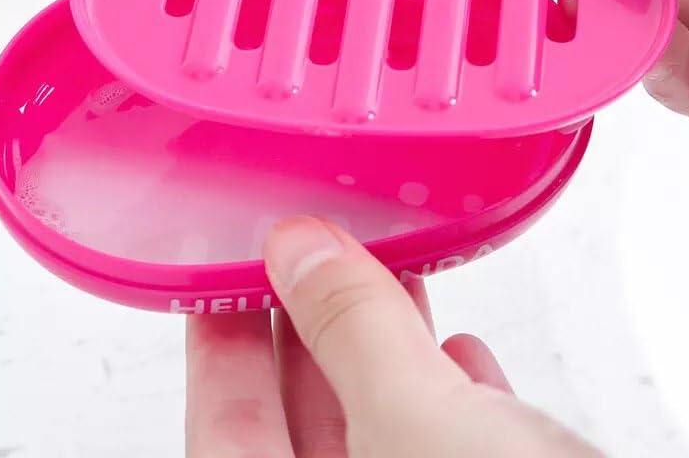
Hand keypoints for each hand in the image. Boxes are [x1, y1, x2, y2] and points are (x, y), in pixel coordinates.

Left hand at [186, 216, 599, 456]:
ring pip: (387, 431)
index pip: (227, 426)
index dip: (223, 342)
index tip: (229, 271)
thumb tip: (299, 250)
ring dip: (387, 350)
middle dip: (311, 331)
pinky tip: (465, 358)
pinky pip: (455, 450)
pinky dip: (454, 395)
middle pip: (303, 427)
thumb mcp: (417, 425)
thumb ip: (350, 331)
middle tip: (308, 260)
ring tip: (384, 279)